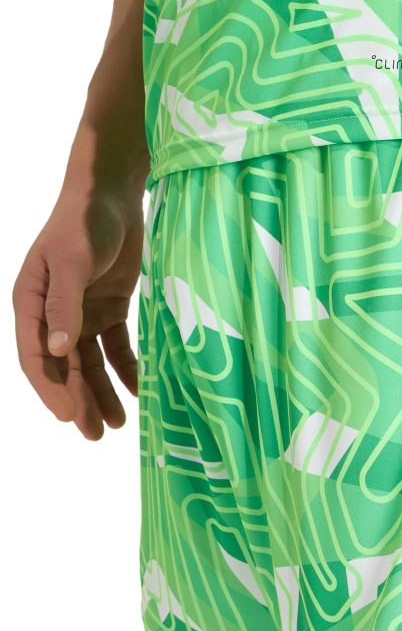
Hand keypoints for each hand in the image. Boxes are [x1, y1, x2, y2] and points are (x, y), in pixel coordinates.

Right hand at [12, 185, 143, 439]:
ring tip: (118, 424)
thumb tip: (55, 350)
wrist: (114, 195)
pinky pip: (117, 346)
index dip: (52, 389)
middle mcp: (54, 313)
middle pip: (65, 367)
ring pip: (91, 362)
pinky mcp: (109, 307)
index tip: (71, 417)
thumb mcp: (73, 261)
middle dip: (80, 400)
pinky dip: (127, 367)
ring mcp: (82, 312)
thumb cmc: (84, 222)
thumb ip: (65, 305)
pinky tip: (139, 389)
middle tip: (97, 435)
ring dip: (103, 391)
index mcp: (32, 304)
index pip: (36, 357)